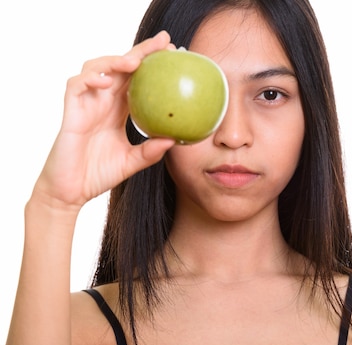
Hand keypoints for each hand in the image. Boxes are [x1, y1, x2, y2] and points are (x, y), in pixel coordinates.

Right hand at [33, 30, 175, 210]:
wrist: (71, 191)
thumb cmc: (98, 174)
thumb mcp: (132, 162)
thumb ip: (151, 151)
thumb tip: (174, 139)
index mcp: (118, 110)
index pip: (138, 80)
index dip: (153, 65)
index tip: (175, 55)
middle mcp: (103, 101)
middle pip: (121, 68)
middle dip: (141, 51)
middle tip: (164, 41)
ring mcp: (86, 104)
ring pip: (96, 69)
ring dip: (114, 61)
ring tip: (135, 62)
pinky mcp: (70, 111)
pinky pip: (76, 86)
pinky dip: (89, 79)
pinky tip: (105, 82)